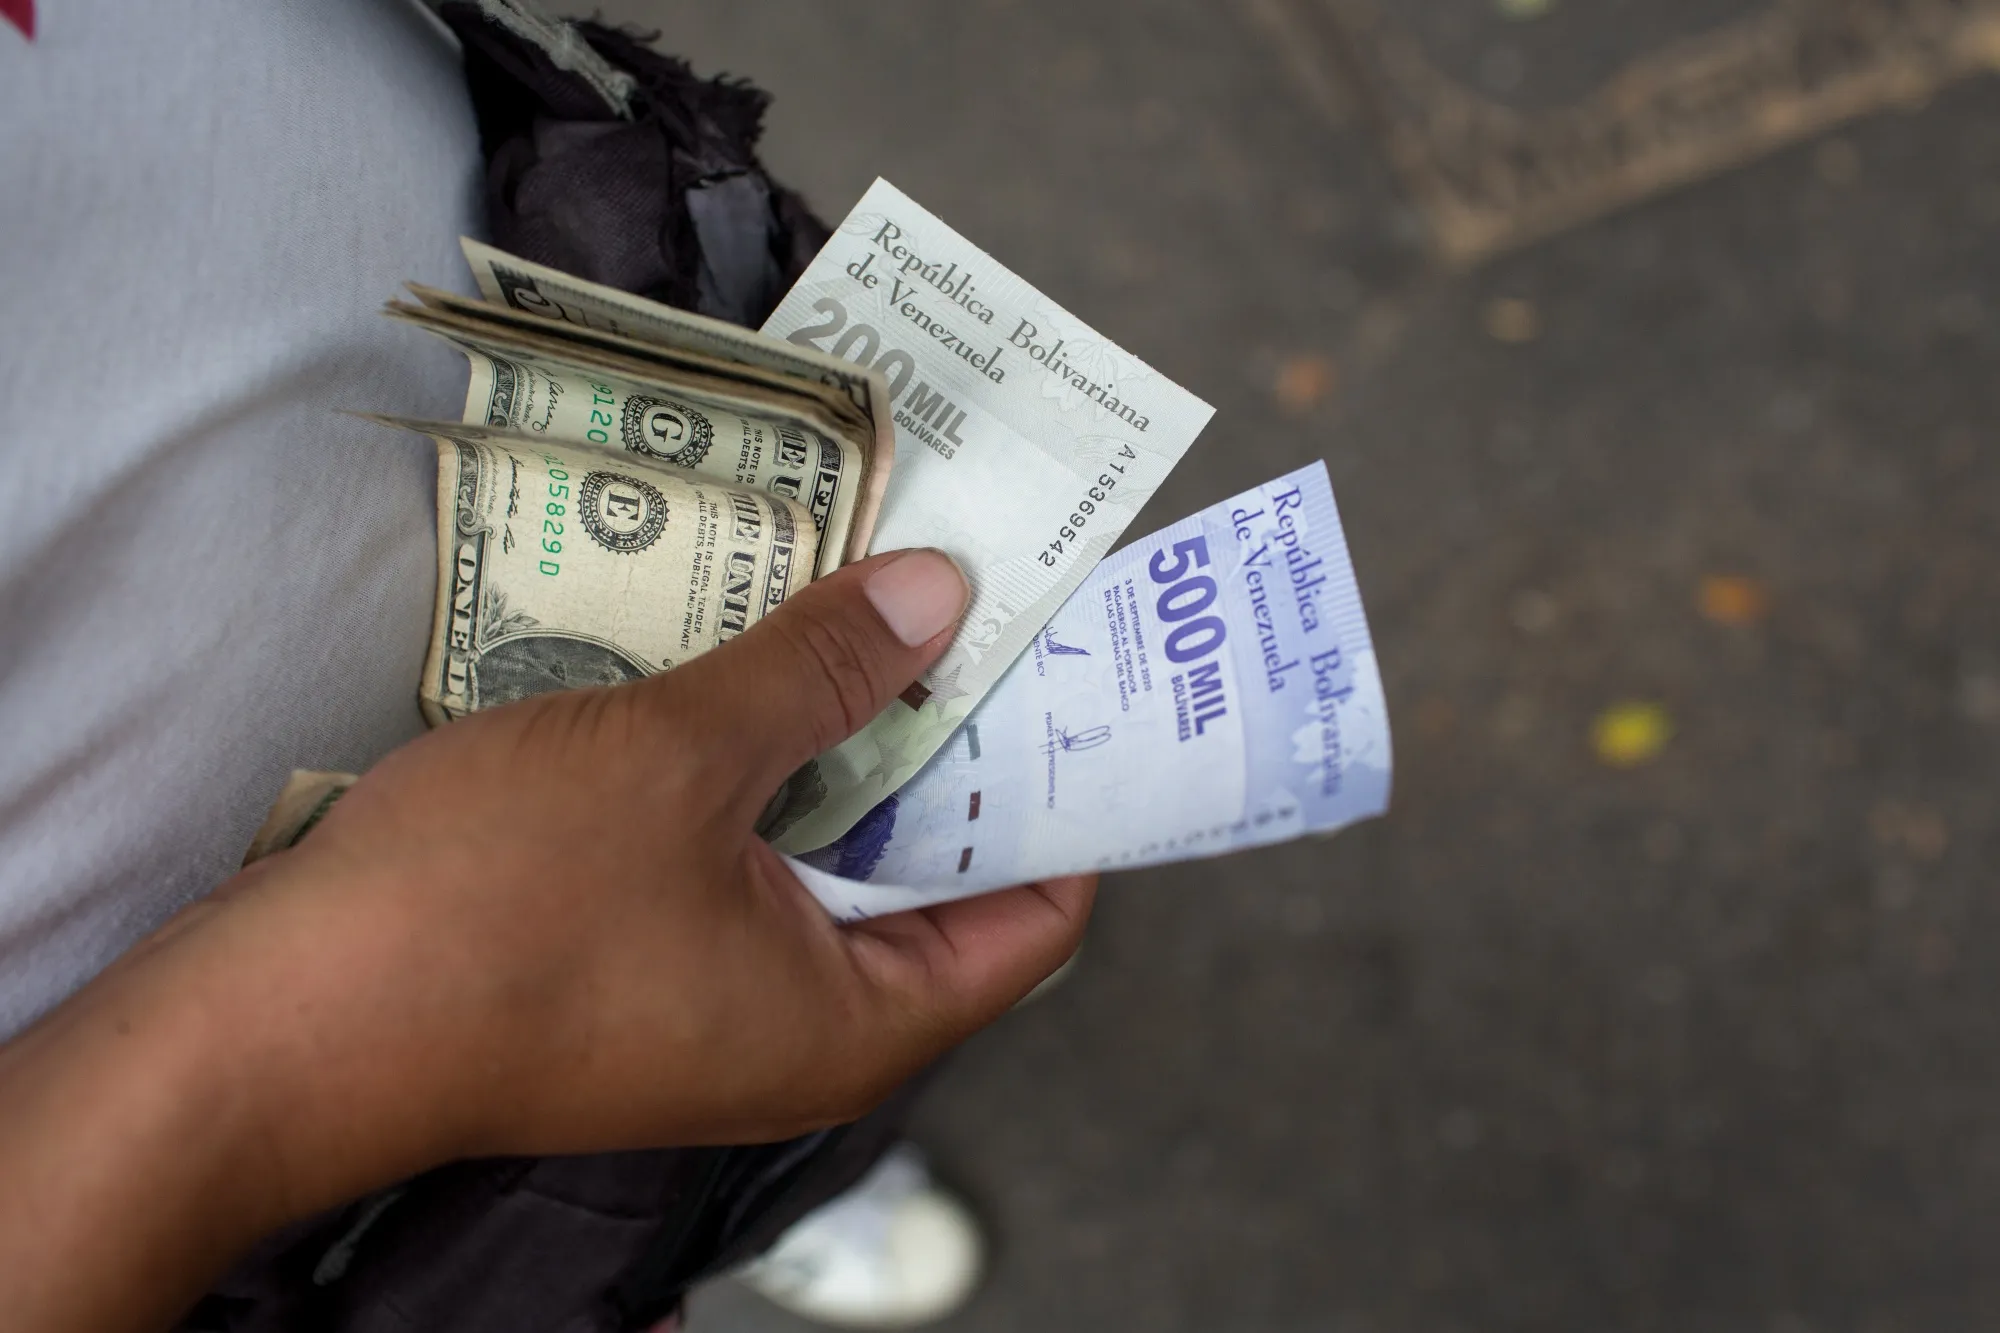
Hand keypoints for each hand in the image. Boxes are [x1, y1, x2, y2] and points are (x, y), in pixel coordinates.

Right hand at [0, 548, 1094, 1332]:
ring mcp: (709, 1002)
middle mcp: (803, 1027)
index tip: (1075, 667)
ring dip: (839, 735)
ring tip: (862, 597)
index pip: (1039, 913)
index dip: (1064, 787)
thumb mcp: (682, 758)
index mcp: (861, 1017)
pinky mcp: (627, 965)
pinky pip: (733, 856)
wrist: (274, 1024)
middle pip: (933, 872)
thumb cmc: (496, 907)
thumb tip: (943, 594)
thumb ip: (823, 672)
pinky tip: (740, 662)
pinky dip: (755, 768)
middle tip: (968, 596)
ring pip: (821, 853)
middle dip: (949, 734)